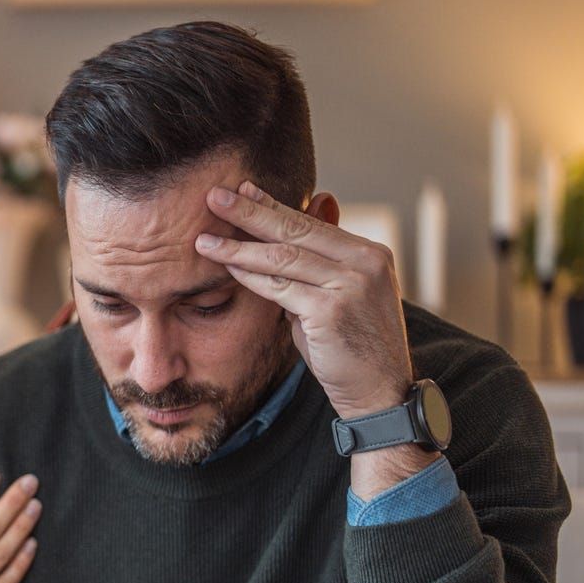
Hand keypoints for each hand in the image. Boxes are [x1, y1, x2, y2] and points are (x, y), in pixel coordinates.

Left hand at [193, 180, 413, 418]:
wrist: (379, 392)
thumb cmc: (350, 349)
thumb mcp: (335, 300)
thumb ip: (313, 270)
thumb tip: (278, 244)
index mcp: (369, 253)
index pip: (311, 223)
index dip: (273, 206)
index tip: (242, 190)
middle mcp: (365, 261)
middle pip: (295, 229)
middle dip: (250, 212)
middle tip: (215, 195)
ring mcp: (351, 283)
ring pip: (283, 257)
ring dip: (239, 246)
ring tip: (204, 239)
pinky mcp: (332, 309)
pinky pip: (279, 288)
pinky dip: (249, 276)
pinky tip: (225, 267)